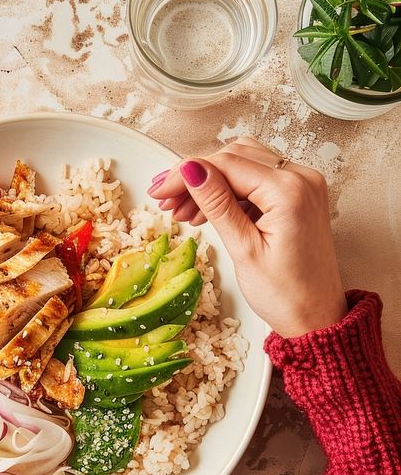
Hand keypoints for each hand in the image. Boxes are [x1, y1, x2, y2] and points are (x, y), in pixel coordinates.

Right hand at [148, 137, 347, 337]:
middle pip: (234, 157)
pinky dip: (230, 191)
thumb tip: (190, 170)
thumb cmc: (286, 294)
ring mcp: (302, 185)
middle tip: (166, 200)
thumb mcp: (243, 250)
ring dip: (210, 182)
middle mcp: (301, 178)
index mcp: (290, 191)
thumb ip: (217, 204)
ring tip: (183, 210)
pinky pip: (257, 180)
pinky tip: (207, 211)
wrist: (316, 317)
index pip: (226, 164)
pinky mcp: (298, 195)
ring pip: (244, 165)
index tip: (159, 189)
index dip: (185, 173)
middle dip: (195, 176)